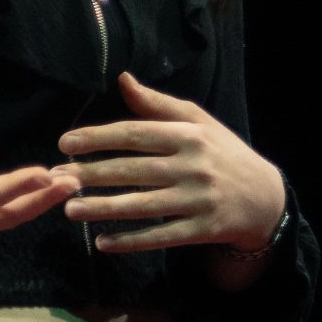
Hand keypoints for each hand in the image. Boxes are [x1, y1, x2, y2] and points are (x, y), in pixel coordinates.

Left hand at [57, 72, 285, 254]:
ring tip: (70, 210)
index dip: (98, 138)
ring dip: (103, 208)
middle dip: (91, 173)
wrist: (266, 197)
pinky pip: (160, 236)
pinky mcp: (203, 229)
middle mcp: (193, 166)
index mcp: (189, 135)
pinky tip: (102, 243)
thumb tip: (122, 79)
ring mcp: (198, 200)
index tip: (65, 143)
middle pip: (133, 170)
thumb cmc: (223, 154)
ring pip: (142, 206)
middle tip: (56, 177)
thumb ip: (158, 104)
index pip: (136, 134)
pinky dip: (131, 241)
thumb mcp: (199, 122)